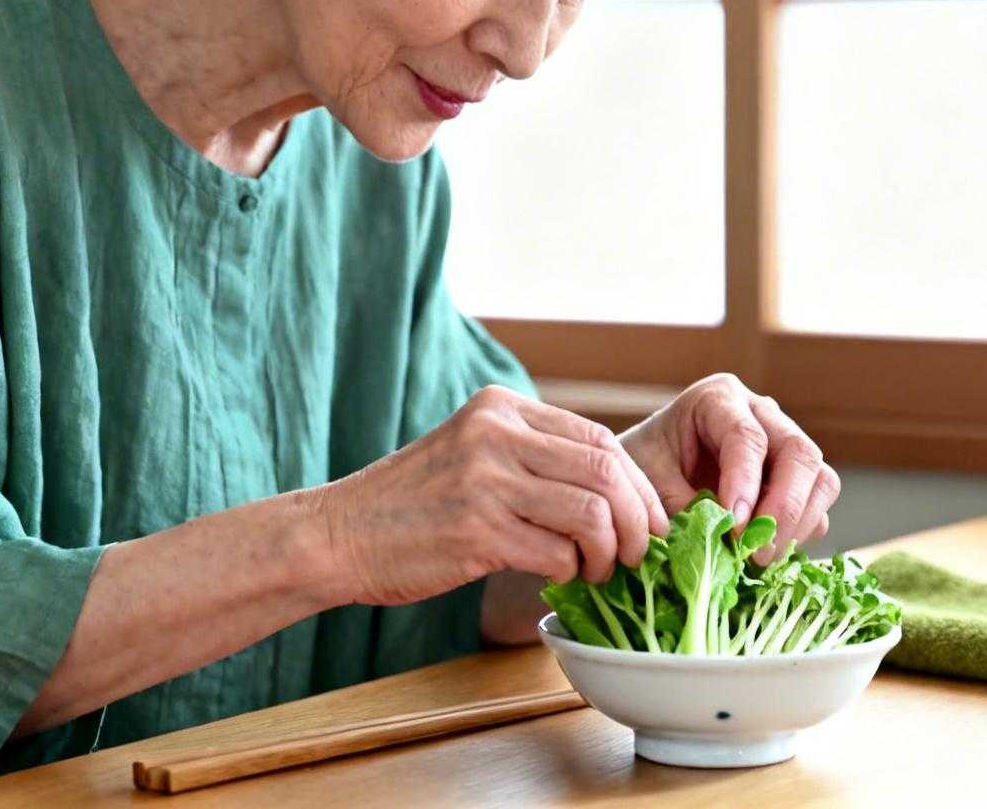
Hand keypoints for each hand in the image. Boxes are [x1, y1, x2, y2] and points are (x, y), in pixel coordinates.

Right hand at [317, 386, 668, 605]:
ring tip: (597, 570)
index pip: (599, 437)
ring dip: (609, 552)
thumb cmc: (413, 504)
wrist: (339, 535)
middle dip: (637, 519)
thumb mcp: (472, 451)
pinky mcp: (476, 531)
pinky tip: (559, 578)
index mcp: (500, 407)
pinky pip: (557, 552)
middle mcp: (495, 434)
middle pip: (607, 471)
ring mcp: (485, 481)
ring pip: (593, 512)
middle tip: (637, 553)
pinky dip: (571, 572)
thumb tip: (616, 489)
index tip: (647, 520)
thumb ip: (532, 455)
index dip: (636, 485)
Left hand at [619, 373, 839, 562]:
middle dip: (783, 507)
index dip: (745, 483)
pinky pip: (816, 504)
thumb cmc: (648, 459)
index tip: (734, 527)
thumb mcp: (648, 475)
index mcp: (718, 399)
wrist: (649, 462)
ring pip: (820, 478)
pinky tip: (765, 552)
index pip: (747, 437)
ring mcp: (784, 444)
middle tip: (756, 551)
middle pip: (799, 453)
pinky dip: (799, 533)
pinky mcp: (796, 477)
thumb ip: (679, 502)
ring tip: (760, 558)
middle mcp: (762, 414)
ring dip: (798, 523)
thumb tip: (715, 539)